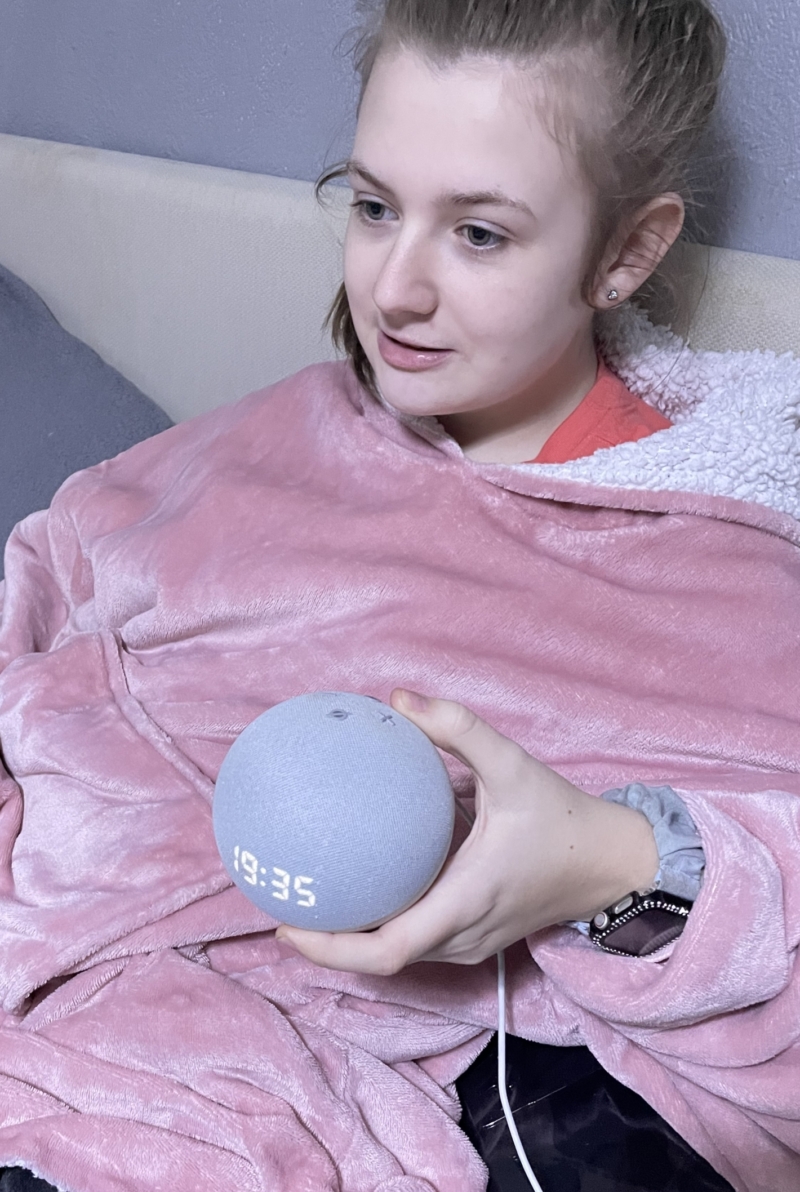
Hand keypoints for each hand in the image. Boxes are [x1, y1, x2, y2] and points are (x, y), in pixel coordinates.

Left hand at [274, 689, 658, 974]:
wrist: (613, 863)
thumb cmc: (563, 818)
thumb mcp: (513, 765)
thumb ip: (458, 728)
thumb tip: (397, 698)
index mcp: (464, 903)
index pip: (386, 950)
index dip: (330, 946)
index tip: (286, 923)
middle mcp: (462, 936)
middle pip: (381, 959)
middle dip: (328, 940)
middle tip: (285, 899)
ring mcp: (472, 943)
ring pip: (400, 952)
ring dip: (355, 935)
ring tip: (315, 895)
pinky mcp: (478, 936)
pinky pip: (419, 938)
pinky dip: (385, 923)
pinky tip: (366, 883)